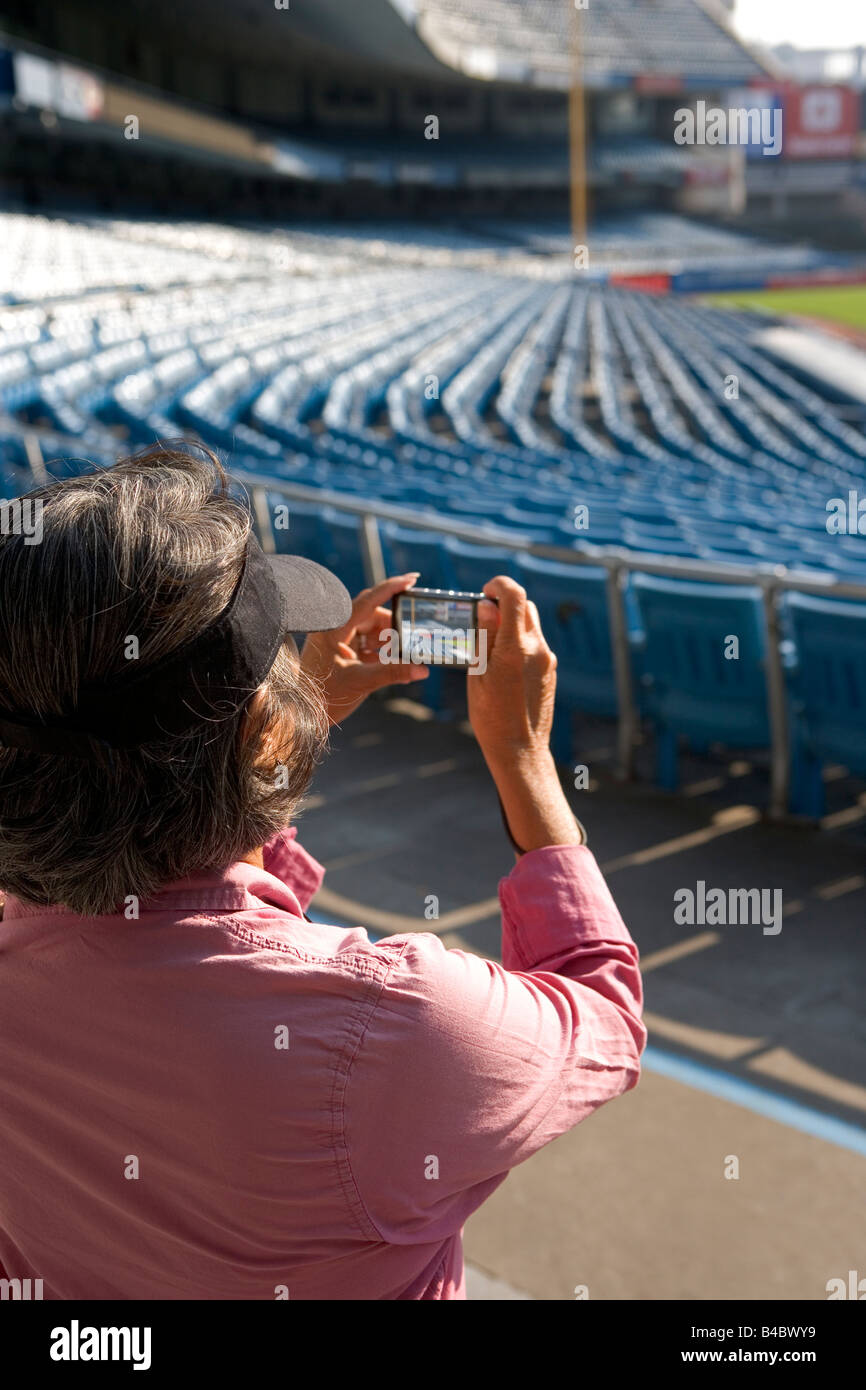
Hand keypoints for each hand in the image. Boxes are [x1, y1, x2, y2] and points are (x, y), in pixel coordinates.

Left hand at [300, 574, 428, 724]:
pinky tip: (393, 663)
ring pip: (372, 630)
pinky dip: (382, 651)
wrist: (302, 716)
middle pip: (373, 615)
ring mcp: (338, 640)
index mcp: (335, 628)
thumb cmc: (324, 697)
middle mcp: (335, 628)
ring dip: (390, 642)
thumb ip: (393, 673)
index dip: (391, 588)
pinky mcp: (342, 652)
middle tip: (415, 637)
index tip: (412, 578)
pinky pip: (367, 643)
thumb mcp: (362, 682)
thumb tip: (423, 669)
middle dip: (395, 627)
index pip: (368, 600)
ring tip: (405, 655)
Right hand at [466, 576, 582, 852]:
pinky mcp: (550, 670)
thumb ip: (484, 636)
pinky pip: (534, 644)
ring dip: (512, 623)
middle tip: (481, 618)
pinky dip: (519, 642)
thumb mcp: (478, 674)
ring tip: (489, 644)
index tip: (484, 592)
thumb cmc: (492, 717)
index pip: (514, 595)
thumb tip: (487, 606)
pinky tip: (502, 663)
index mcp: (514, 648)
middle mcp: (536, 649)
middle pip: (524, 607)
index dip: (498, 585)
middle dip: (503, 604)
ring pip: (530, 625)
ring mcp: (547, 660)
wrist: (520, 750)